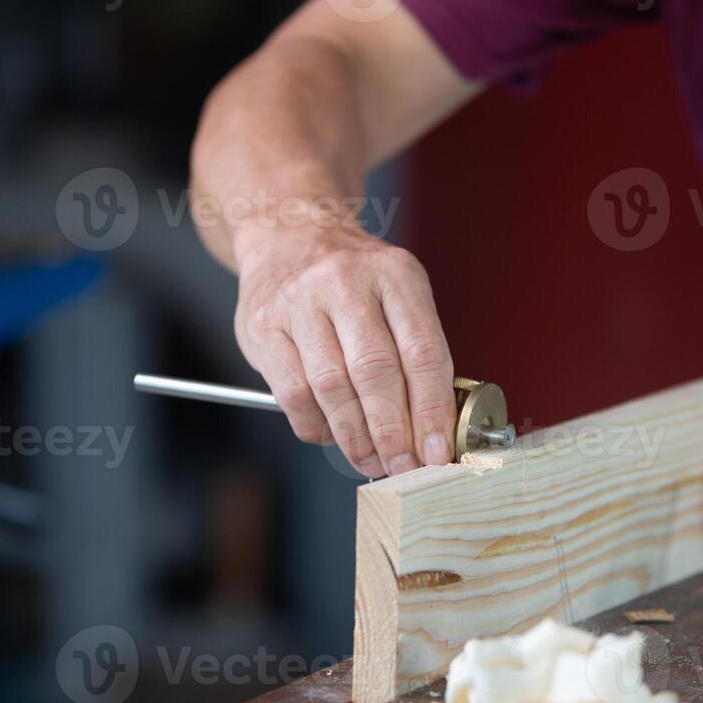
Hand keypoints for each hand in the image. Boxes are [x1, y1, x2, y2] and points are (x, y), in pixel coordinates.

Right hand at [233, 223, 456, 477]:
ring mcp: (300, 302)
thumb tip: (437, 428)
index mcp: (395, 274)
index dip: (432, 410)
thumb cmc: (355, 280)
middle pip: (376, 372)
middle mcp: (346, 281)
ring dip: (355, 436)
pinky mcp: (264, 325)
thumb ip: (418, 351)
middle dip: (394, 432)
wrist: (289, 235)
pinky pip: (294, 393)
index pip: (423, 351)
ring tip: (370, 459)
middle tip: (405, 467)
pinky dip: (316, 426)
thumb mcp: (399, 292)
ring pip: (332, 387)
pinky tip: (331, 433)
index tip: (439, 451)